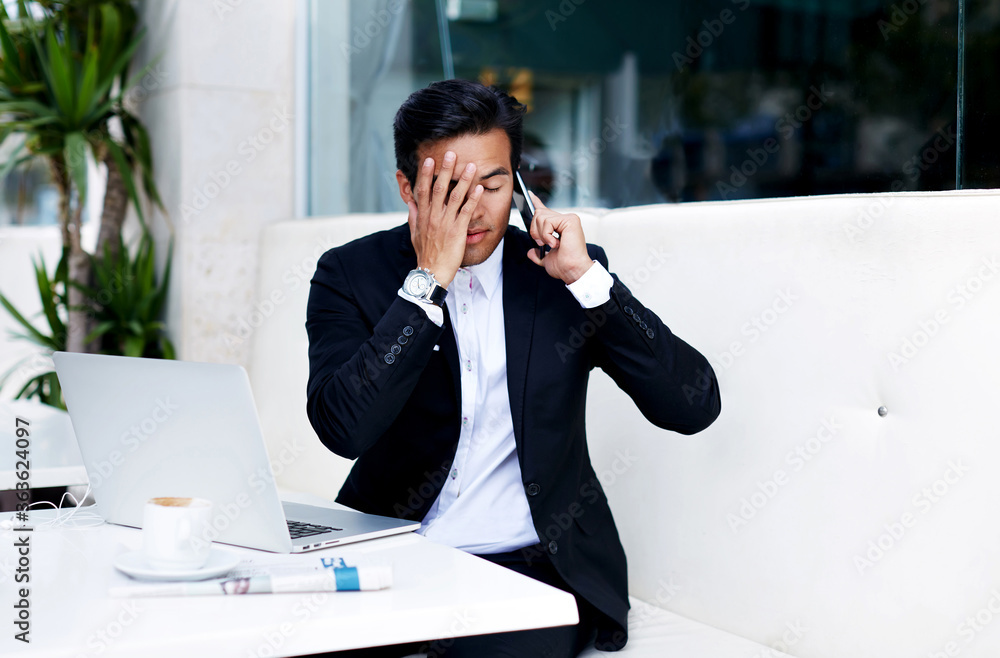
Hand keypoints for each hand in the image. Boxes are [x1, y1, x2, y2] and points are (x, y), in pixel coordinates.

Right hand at [406, 152, 483, 287]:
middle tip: (451, 153)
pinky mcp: (457, 231)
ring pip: (454, 197)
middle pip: (439, 188)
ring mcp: (445, 223)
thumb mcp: (414, 234)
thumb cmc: (424, 255)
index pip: (423, 190)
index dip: (426, 174)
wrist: (431, 273)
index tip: (429, 160)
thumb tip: (411, 203)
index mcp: (423, 216)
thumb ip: (414, 216)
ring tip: (470, 166)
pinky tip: (479, 188)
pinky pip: (466, 212)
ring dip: (463, 180)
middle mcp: (433, 216)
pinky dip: (473, 199)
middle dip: (445, 169)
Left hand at [526, 192, 593, 283]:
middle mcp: (565, 220)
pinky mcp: (570, 220)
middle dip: (534, 230)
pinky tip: (555, 243)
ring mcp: (569, 219)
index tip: (529, 195)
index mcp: (559, 227)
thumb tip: (531, 252)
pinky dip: (547, 235)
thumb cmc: (564, 266)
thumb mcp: (546, 259)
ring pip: (541, 217)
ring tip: (551, 244)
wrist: (572, 271)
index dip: (536, 203)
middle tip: (542, 243)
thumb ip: (538, 254)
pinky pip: (548, 222)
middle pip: (538, 214)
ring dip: (541, 234)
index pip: (545, 211)